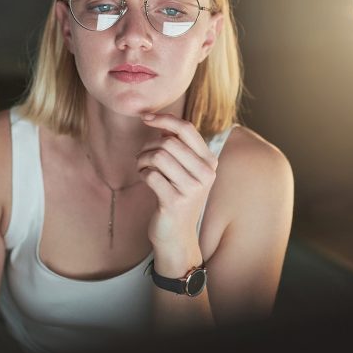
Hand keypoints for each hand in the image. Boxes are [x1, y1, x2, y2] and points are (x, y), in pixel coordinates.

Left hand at [136, 114, 217, 265]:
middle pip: (168, 142)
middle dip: (148, 146)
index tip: (145, 117)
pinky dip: (142, 174)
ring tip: (142, 168)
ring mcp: (192, 188)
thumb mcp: (186, 170)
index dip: (164, 119)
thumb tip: (158, 121)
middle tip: (143, 157)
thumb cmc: (177, 196)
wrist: (177, 236)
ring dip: (142, 160)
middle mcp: (205, 173)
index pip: (186, 129)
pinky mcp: (175, 201)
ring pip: (158, 156)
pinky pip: (150, 175)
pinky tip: (145, 180)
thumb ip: (178, 146)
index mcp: (209, 161)